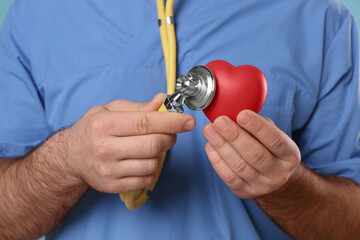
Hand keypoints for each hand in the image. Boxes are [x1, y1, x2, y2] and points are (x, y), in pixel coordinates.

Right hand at [65, 93, 195, 192]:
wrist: (71, 157)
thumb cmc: (93, 129)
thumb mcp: (109, 110)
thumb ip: (138, 107)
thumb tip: (162, 101)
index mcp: (104, 124)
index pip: (145, 122)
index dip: (172, 122)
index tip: (188, 121)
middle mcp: (104, 148)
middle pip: (153, 144)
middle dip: (170, 137)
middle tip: (170, 133)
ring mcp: (108, 170)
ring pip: (152, 164)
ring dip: (161, 154)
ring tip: (153, 146)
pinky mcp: (113, 186)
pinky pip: (146, 179)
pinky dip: (153, 168)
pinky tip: (145, 159)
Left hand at [203, 110, 300, 198]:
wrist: (273, 180)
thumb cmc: (269, 150)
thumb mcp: (273, 136)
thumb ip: (259, 124)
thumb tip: (237, 111)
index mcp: (290, 155)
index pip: (275, 140)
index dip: (258, 127)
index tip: (242, 114)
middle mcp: (278, 173)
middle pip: (255, 154)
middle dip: (235, 136)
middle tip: (219, 121)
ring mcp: (262, 185)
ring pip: (239, 165)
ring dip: (221, 146)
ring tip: (209, 130)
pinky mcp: (245, 192)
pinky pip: (228, 176)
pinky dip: (216, 160)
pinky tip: (210, 146)